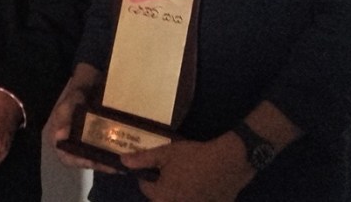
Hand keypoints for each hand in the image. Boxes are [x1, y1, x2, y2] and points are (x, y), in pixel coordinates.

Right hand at [45, 64, 115, 172]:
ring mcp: (82, 139)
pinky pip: (101, 148)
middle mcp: (69, 140)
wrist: (92, 77)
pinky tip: (124, 153)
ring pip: (92, 155)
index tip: (93, 162)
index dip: (78, 161)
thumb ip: (65, 113)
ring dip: (106, 160)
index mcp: (57, 133)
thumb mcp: (72, 98)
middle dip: (97, 163)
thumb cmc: (79, 88)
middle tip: (114, 166)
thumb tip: (59, 136)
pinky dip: (111, 152)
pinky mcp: (95, 136)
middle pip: (81, 159)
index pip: (65, 155)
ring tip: (122, 162)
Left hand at [121, 136, 253, 201]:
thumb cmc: (194, 156)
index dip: (148, 176)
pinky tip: (200, 186)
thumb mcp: (166, 153)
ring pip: (177, 200)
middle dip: (163, 188)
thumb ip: (143, 159)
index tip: (158, 166)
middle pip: (161, 198)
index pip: (145, 188)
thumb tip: (122, 161)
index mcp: (161, 196)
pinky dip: (193, 196)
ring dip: (178, 194)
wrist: (228, 162)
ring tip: (186, 179)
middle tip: (173, 173)